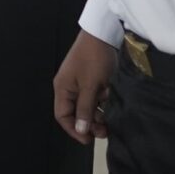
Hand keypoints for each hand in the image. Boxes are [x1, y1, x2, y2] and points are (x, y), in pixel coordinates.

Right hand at [52, 29, 113, 144]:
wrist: (103, 34)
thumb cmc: (94, 59)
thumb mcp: (90, 86)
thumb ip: (85, 109)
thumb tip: (80, 130)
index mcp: (63, 88)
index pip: (63, 116)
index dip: (74, 130)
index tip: (89, 140)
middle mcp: (69, 87)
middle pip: (75, 113)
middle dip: (89, 124)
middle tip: (105, 132)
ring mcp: (80, 83)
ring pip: (87, 106)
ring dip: (98, 114)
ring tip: (111, 121)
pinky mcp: (91, 79)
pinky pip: (94, 97)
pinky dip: (102, 103)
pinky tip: (112, 104)